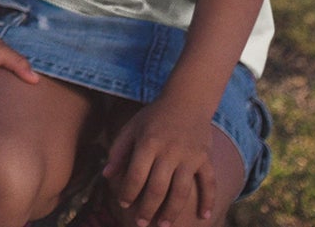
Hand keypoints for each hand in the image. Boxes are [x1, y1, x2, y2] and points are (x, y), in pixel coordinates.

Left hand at [103, 96, 217, 226]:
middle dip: (147, 208)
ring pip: (181, 190)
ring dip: (172, 211)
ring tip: (164, 225)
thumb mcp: (132, 127)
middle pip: (157, 187)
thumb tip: (105, 175)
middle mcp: (169, 150)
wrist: (187, 100)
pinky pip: (209, 182)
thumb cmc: (154, 116)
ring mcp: (189, 156)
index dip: (128, 191)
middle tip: (140, 223)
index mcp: (148, 142)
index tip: (122, 204)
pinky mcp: (205, 158)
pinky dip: (208, 200)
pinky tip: (203, 217)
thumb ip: (119, 150)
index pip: (136, 174)